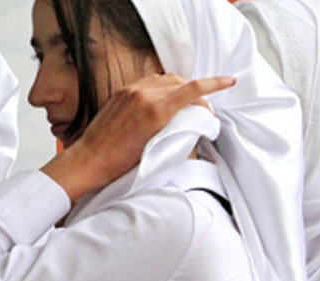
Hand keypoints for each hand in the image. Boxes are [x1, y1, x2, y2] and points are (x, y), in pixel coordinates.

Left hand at [41, 73, 235, 200]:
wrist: (89, 159)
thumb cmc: (120, 162)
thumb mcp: (156, 147)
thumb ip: (176, 128)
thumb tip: (190, 120)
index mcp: (156, 110)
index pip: (193, 89)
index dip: (215, 84)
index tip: (229, 81)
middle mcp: (144, 94)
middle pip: (181, 82)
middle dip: (196, 91)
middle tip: (202, 108)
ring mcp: (131, 91)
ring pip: (165, 79)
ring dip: (178, 87)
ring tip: (184, 102)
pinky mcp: (121, 92)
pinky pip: (148, 81)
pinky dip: (160, 86)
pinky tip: (162, 98)